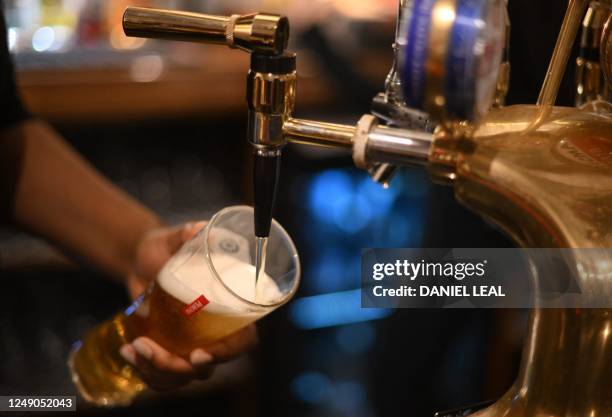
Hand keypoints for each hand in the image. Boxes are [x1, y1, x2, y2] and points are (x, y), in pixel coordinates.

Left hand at [119, 222, 257, 390]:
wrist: (141, 260)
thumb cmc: (165, 247)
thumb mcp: (173, 238)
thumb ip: (187, 233)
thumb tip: (198, 229)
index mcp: (231, 307)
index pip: (243, 341)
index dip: (227, 353)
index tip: (197, 355)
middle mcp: (216, 332)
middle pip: (207, 366)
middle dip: (175, 366)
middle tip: (145, 346)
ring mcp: (194, 345)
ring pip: (183, 377)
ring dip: (155, 371)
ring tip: (131, 348)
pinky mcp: (173, 352)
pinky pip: (166, 378)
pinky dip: (146, 373)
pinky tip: (128, 353)